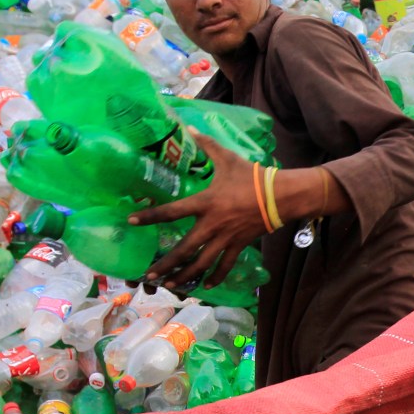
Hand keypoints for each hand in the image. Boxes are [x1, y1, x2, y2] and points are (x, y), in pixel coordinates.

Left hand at [128, 128, 270, 290]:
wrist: (281, 196)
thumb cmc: (252, 177)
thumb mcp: (228, 159)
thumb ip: (206, 145)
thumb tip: (189, 127)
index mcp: (206, 203)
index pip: (172, 211)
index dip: (151, 216)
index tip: (132, 221)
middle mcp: (212, 225)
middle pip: (185, 249)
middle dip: (166, 264)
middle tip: (149, 274)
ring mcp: (226, 238)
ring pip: (202, 262)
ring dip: (186, 276)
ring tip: (172, 286)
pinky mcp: (239, 245)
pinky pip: (226, 265)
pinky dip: (216, 276)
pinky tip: (206, 286)